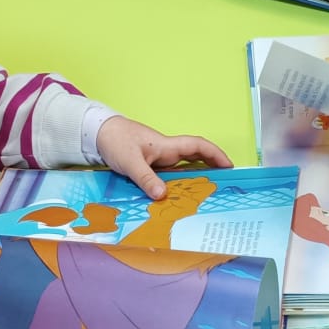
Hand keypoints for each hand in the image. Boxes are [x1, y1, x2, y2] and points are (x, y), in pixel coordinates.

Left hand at [98, 115, 232, 198]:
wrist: (98, 132)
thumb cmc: (116, 140)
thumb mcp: (130, 162)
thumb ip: (146, 179)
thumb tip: (163, 196)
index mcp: (167, 146)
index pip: (198, 146)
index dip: (216, 155)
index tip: (230, 166)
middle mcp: (167, 151)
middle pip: (197, 156)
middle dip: (213, 167)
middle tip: (225, 183)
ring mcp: (160, 157)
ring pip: (185, 165)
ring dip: (197, 175)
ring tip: (208, 193)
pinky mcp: (151, 163)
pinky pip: (172, 173)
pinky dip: (180, 182)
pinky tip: (180, 195)